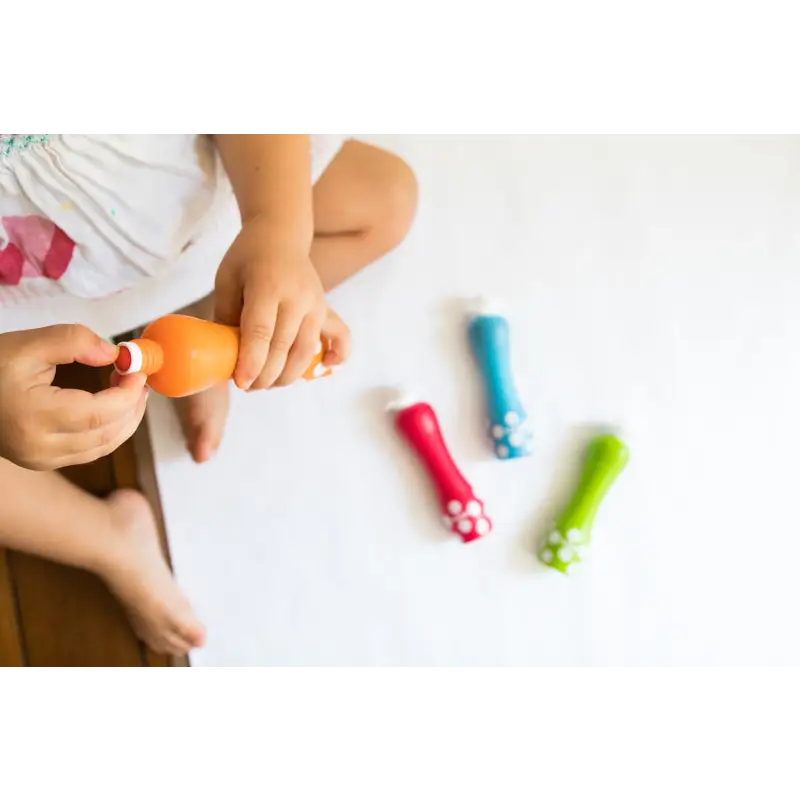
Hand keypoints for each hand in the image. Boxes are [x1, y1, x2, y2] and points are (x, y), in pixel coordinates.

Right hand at [0, 325, 148, 470]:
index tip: (137, 369)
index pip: (99, 414)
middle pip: (106, 434)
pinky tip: (113, 408)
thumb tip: (114, 353)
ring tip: (131, 391)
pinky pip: (88, 452)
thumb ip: (73, 341)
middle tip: (140, 379)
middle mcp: (39, 447)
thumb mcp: (26, 344)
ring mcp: (40, 460)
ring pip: (101, 447)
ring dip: (125, 420)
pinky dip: (108, 431)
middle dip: (132, 407)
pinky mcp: (41, 462)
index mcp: (34, 417)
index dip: (127, 393)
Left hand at [214, 217, 327, 389]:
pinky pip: (340, 336)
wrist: (280, 234)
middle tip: (247, 386)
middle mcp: (296, 297)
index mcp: (267, 286)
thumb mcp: (227, 280)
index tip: (241, 382)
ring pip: (306, 351)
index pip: (260, 332)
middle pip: (283, 348)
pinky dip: (338, 355)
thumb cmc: (247, 258)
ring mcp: (315, 304)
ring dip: (286, 376)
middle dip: (264, 375)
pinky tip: (325, 367)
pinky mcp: (326, 309)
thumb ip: (227, 316)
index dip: (251, 361)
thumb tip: (225, 357)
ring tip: (267, 383)